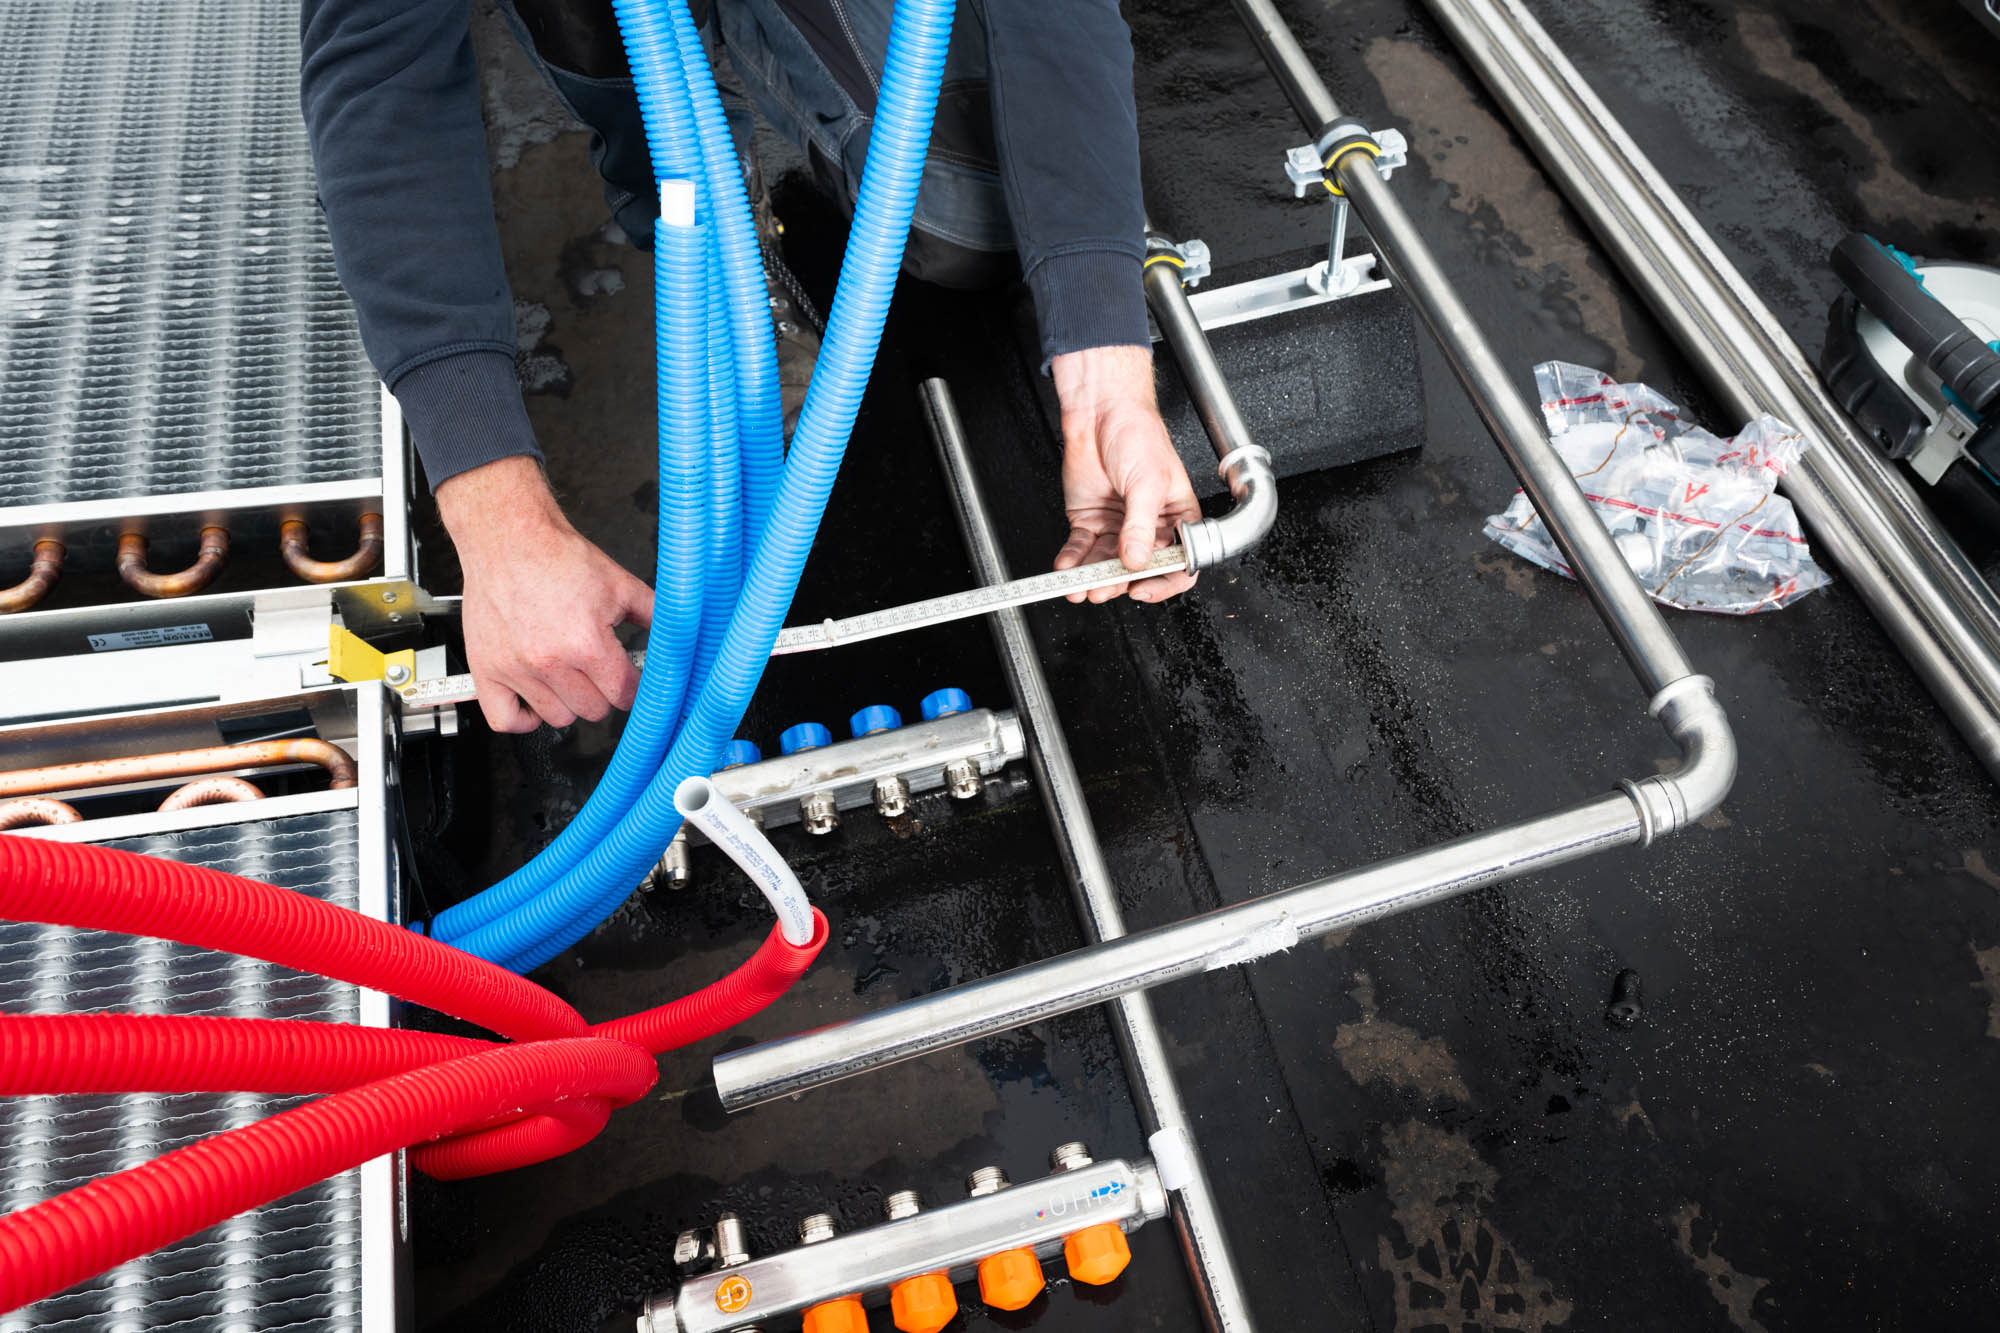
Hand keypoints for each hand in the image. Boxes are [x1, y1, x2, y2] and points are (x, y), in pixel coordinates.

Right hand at [436, 457, 654, 731]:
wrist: (508, 538)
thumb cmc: (559, 558)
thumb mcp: (619, 584)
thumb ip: (655, 615)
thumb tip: (682, 637)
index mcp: (587, 643)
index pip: (624, 694)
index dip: (634, 688)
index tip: (631, 680)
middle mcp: (549, 662)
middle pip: (593, 710)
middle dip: (603, 693)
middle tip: (598, 671)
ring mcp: (515, 670)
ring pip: (557, 718)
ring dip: (567, 703)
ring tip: (568, 677)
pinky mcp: (485, 670)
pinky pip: (505, 720)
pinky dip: (523, 719)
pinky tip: (535, 701)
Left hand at [1050, 345, 1200, 603]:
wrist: (1101, 412)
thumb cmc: (1137, 434)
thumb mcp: (1148, 481)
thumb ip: (1141, 525)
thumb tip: (1136, 560)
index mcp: (1176, 518)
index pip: (1179, 562)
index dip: (1163, 582)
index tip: (1140, 588)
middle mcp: (1148, 527)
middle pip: (1137, 569)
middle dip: (1119, 582)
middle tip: (1103, 588)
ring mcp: (1118, 526)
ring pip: (1106, 564)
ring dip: (1093, 577)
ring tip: (1080, 585)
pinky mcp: (1090, 521)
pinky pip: (1081, 549)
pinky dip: (1073, 561)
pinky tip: (1066, 569)